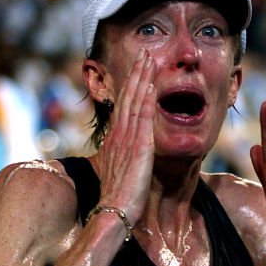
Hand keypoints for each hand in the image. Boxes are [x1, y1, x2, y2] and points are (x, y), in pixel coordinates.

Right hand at [91, 49, 156, 224]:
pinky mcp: (138, 146)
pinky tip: (152, 84)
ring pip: (135, 101)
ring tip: (149, 58)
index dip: (130, 86)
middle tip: (144, 53)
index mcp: (115, 140)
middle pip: (127, 97)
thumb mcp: (118, 172)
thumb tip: (123, 157)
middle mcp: (119, 135)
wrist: (113, 212)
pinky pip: (142, 116)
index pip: (123, 106)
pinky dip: (146, 98)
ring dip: (142, 78)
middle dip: (136, 74)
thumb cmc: (117, 199)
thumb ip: (121, 160)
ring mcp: (127, 138)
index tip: (138, 70)